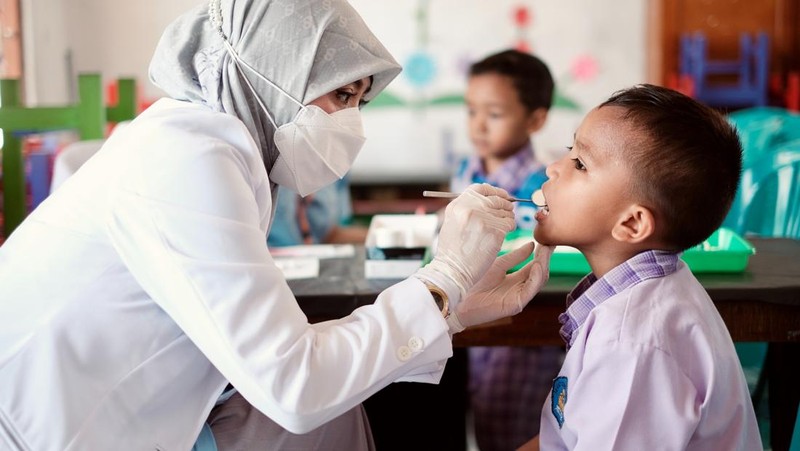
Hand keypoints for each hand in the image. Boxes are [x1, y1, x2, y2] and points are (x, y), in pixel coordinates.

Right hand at [415, 183, 515, 303]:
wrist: (453, 270)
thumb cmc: (452, 251)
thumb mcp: (453, 222)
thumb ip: (467, 208)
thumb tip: (487, 200)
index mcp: (458, 204)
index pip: (481, 188)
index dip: (494, 191)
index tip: (501, 196)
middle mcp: (470, 207)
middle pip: (496, 198)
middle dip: (505, 205)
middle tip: (508, 211)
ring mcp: (484, 218)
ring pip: (505, 211)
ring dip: (507, 218)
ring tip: (500, 228)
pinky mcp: (495, 230)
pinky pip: (510, 223)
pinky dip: (509, 228)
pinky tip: (502, 235)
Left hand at [447, 242, 553, 332]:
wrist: (455, 294)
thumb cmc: (472, 279)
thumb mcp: (496, 264)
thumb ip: (514, 257)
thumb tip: (531, 245)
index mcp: (515, 280)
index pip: (534, 266)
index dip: (542, 253)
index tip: (546, 240)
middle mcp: (519, 289)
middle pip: (540, 273)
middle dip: (546, 258)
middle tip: (549, 243)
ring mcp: (517, 297)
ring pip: (538, 281)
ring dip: (543, 265)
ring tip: (544, 251)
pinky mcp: (513, 305)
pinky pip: (529, 291)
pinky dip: (535, 278)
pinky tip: (535, 265)